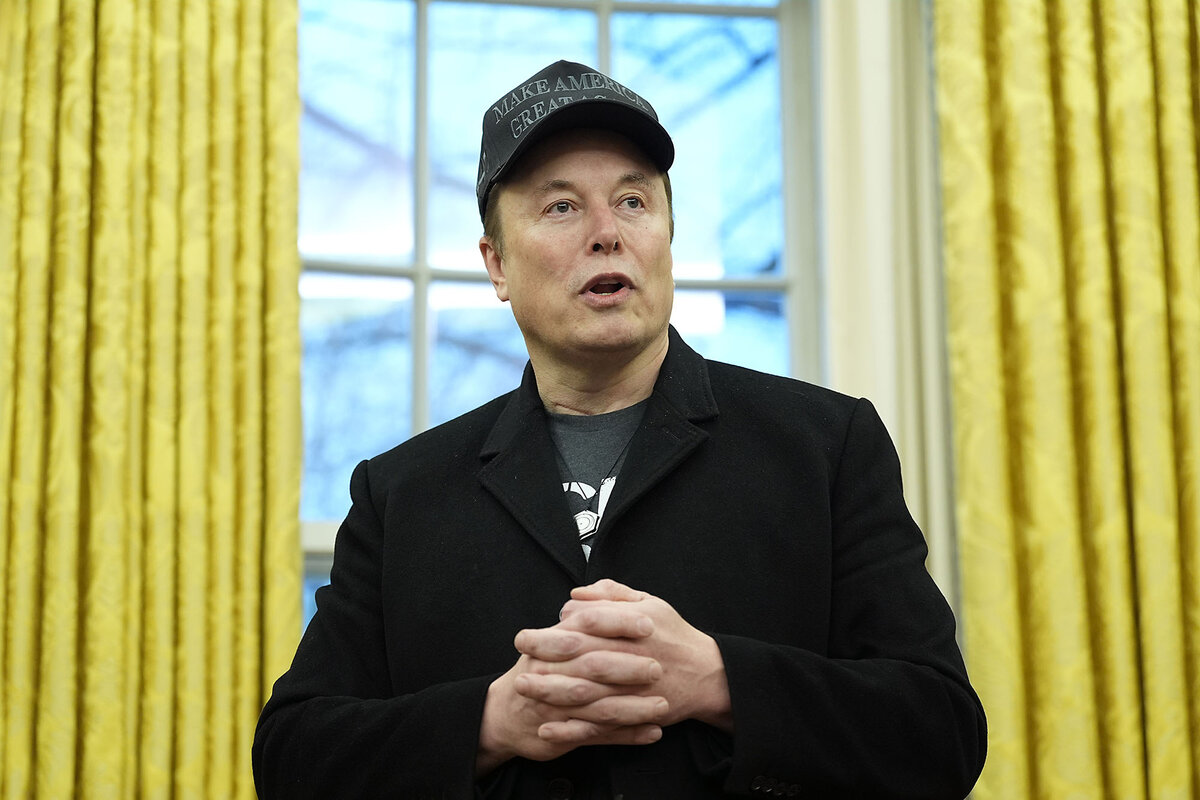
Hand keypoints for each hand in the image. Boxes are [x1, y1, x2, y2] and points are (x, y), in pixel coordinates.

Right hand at [475, 607, 668, 774]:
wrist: (503, 714)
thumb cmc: (537, 670)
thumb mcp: (552, 637)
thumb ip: (580, 614)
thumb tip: (599, 589)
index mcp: (552, 641)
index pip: (587, 624)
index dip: (618, 623)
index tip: (648, 624)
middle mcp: (551, 673)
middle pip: (593, 666)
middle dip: (628, 667)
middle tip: (657, 668)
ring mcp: (556, 707)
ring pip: (599, 707)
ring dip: (634, 708)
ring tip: (663, 706)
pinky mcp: (562, 735)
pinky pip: (599, 737)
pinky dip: (627, 736)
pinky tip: (652, 732)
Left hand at [517, 580, 733, 738]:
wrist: (708, 675)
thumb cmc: (675, 635)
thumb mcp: (650, 603)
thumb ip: (612, 594)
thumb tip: (575, 594)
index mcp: (636, 625)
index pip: (591, 620)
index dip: (557, 625)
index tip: (529, 631)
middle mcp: (633, 656)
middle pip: (583, 654)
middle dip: (546, 654)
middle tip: (520, 654)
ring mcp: (633, 689)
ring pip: (587, 692)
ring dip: (552, 691)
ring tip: (523, 687)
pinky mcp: (635, 715)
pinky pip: (599, 726)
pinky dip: (572, 730)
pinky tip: (548, 728)